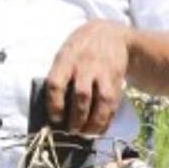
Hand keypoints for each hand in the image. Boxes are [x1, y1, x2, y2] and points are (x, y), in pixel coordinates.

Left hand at [45, 20, 130, 134]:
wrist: (111, 33)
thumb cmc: (80, 49)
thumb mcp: (64, 54)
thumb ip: (59, 76)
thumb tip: (52, 109)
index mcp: (65, 60)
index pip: (56, 84)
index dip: (55, 104)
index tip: (55, 119)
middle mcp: (84, 66)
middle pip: (81, 96)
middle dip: (77, 118)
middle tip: (72, 131)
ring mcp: (103, 73)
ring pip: (101, 101)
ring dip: (94, 122)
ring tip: (86, 134)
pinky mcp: (116, 79)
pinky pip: (113, 103)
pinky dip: (107, 119)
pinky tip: (99, 129)